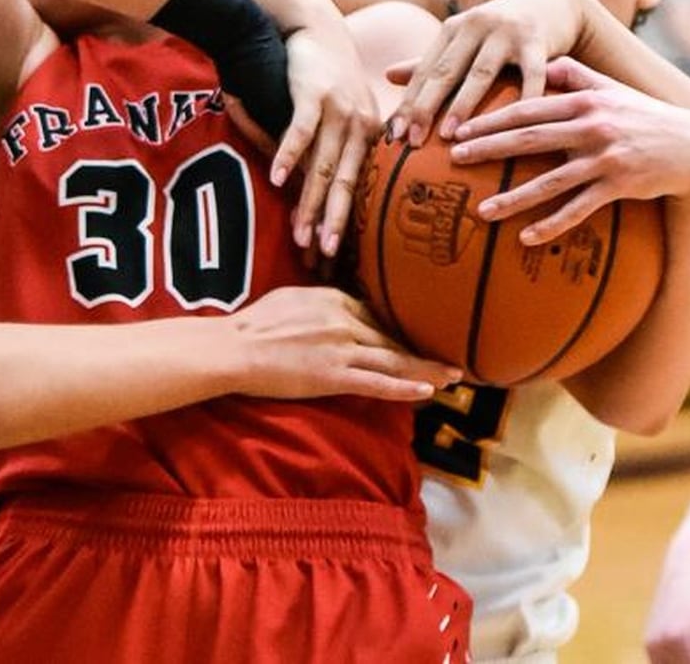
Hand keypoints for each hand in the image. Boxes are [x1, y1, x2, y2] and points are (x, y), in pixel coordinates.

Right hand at [229, 286, 460, 400]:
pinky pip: (377, 383)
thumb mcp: (293, 298)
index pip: (376, 315)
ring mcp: (342, 349)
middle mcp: (345, 321)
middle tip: (451, 357)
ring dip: (426, 368)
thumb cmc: (255, 325)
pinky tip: (427, 391)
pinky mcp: (334, 376)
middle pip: (391, 336)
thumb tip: (336, 307)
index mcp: (334, 298)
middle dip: (423, 349)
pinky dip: (404, 387)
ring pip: (393, 359)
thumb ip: (321, 303)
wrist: (236, 348)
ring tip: (452, 376)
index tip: (416, 340)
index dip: (398, 331)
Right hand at [270, 24, 382, 256]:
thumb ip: (345, 149)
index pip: (362, 187)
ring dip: (310, 200)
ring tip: (300, 232)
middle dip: (335, 221)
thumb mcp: (350, 112)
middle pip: (347, 182)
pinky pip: (300, 131)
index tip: (340, 255)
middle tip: (325, 255)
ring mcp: (338, 109)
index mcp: (371, 134)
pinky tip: (276, 180)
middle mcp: (360, 124)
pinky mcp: (313, 94)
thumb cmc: (328, 77)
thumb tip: (336, 192)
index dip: (350, 221)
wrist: (316, 27)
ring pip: (324, 164)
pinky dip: (288, 156)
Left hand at [386, 0, 595, 145]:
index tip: (393, 136)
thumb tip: (387, 76)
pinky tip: (514, 126)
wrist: (554, 3)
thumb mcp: (465, 40)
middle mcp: (475, 25)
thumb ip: (431, 60)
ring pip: (481, 73)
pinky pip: (531, 75)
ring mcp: (506, 31)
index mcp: (452, 29)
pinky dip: (524, 99)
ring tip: (451, 136)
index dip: (408, 103)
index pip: (424, 72)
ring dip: (464, 105)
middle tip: (412, 141)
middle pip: (445, 71)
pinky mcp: (537, 40)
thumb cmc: (501, 32)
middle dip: (425, 107)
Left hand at [447, 58, 689, 243]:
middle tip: (454, 159)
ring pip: (551, 181)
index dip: (492, 118)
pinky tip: (527, 238)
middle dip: (489, 148)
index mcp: (584, 102)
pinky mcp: (619, 186)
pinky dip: (553, 224)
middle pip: (531, 139)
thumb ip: (577, 75)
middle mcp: (592, 127)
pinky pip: (580, 209)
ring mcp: (605, 159)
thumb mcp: (612, 90)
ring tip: (482, 211)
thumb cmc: (643, 116)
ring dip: (514, 198)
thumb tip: (546, 60)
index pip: (528, 108)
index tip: (460, 129)